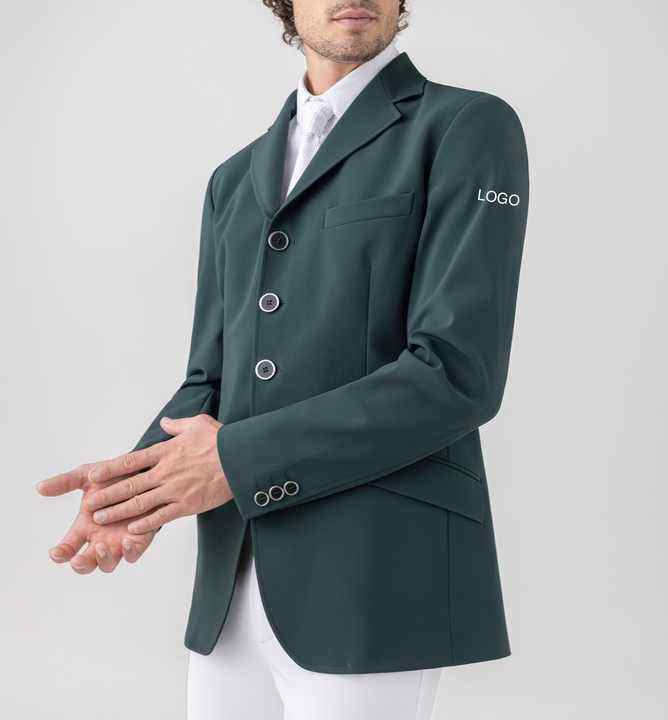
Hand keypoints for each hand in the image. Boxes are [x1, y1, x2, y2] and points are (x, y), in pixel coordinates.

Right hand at [36, 465, 157, 572]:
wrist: (144, 470)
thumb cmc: (114, 477)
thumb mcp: (87, 476)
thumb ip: (66, 482)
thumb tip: (39, 487)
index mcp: (84, 528)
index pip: (67, 549)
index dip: (60, 554)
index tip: (55, 552)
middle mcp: (100, 538)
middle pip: (86, 564)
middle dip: (80, 565)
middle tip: (78, 559)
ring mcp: (119, 541)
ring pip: (108, 564)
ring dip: (103, 559)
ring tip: (102, 545)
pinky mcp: (140, 538)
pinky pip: (134, 554)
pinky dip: (130, 551)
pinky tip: (127, 540)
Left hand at [80, 414, 231, 533]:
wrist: (241, 459)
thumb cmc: (221, 440)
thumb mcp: (198, 423)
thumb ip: (177, 425)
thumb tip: (164, 422)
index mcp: (166, 451)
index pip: (131, 461)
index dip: (110, 469)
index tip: (93, 476)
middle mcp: (166, 472)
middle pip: (129, 485)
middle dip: (107, 495)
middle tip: (89, 504)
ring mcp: (175, 490)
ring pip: (140, 503)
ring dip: (118, 511)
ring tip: (101, 518)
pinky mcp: (187, 505)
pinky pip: (162, 516)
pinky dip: (146, 523)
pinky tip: (132, 528)